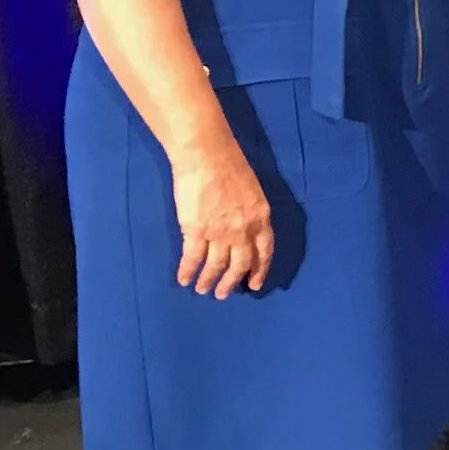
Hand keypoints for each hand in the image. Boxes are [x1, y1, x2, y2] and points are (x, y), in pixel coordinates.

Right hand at [172, 139, 273, 296]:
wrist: (207, 156)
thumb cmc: (230, 166)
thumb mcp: (253, 192)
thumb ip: (251, 214)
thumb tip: (246, 231)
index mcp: (261, 217)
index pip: (264, 251)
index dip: (259, 270)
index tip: (254, 285)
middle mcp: (243, 229)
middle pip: (240, 264)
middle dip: (232, 282)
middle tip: (224, 294)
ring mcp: (220, 232)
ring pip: (215, 265)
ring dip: (208, 280)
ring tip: (202, 290)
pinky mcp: (196, 231)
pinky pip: (192, 258)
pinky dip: (188, 271)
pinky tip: (184, 279)